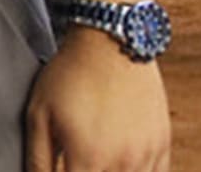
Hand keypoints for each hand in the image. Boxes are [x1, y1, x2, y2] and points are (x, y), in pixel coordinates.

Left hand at [25, 27, 170, 170]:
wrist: (110, 43)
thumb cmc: (68, 76)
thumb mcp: (38, 114)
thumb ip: (38, 157)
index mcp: (88, 158)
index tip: (60, 169)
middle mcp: (123, 162)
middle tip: (75, 162)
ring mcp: (147, 155)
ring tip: (94, 162)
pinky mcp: (162, 144)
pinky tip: (120, 165)